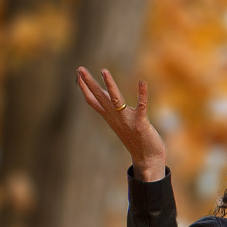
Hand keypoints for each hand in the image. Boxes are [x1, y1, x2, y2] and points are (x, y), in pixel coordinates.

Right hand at [76, 67, 167, 181]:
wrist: (147, 159)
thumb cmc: (136, 140)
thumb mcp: (121, 124)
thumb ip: (114, 111)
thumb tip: (108, 97)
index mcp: (110, 118)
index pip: (93, 101)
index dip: (85, 88)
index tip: (78, 75)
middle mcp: (116, 118)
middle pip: (100, 97)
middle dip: (89, 82)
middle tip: (80, 68)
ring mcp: (128, 121)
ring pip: (116, 100)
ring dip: (110, 85)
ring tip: (104, 71)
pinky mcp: (141, 124)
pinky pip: (142, 106)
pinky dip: (142, 94)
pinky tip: (142, 82)